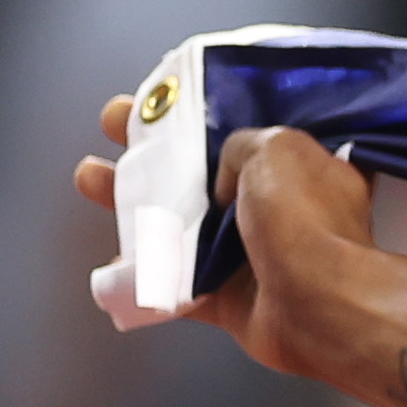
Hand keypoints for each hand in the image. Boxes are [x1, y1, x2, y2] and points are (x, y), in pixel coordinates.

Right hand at [75, 99, 380, 377]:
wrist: (315, 304)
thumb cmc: (305, 221)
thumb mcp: (275, 147)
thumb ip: (239, 142)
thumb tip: (223, 170)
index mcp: (300, 169)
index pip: (244, 135)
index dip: (201, 116)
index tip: (161, 103)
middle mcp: (278, 211)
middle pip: (201, 175)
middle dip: (152, 150)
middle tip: (113, 126)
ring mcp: (251, 256)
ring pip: (180, 225)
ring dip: (133, 202)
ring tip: (91, 178)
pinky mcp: (229, 298)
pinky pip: (176, 281)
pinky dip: (143, 270)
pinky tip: (114, 258)